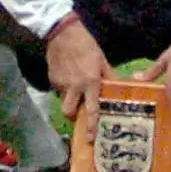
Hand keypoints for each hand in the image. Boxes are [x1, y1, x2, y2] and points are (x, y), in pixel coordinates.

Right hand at [44, 18, 111, 140]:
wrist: (62, 32)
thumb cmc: (86, 45)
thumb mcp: (102, 60)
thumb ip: (109, 76)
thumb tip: (119, 88)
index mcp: (90, 82)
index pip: (91, 109)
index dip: (91, 126)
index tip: (90, 138)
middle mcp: (75, 87)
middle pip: (69, 112)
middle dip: (73, 117)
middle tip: (79, 113)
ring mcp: (61, 83)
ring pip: (63, 101)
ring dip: (69, 101)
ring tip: (74, 92)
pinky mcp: (52, 79)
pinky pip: (58, 90)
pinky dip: (64, 89)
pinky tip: (67, 77)